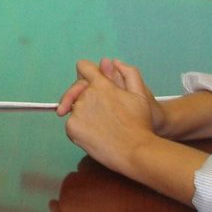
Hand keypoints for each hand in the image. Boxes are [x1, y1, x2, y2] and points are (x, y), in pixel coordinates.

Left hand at [59, 59, 157, 177]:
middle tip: (97, 113)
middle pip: (76, 90)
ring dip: (83, 114)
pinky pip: (71, 124)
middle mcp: (86, 95)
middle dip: (82, 96)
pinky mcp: (72, 127)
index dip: (86, 72)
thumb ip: (128, 74)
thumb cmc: (140, 123)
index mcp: (101, 84)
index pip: (83, 66)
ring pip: (74, 108)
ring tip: (101, 127)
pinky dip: (79, 129)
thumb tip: (111, 61)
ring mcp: (77, 111)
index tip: (88, 82)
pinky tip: (94, 136)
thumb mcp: (140, 95)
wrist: (136, 151)